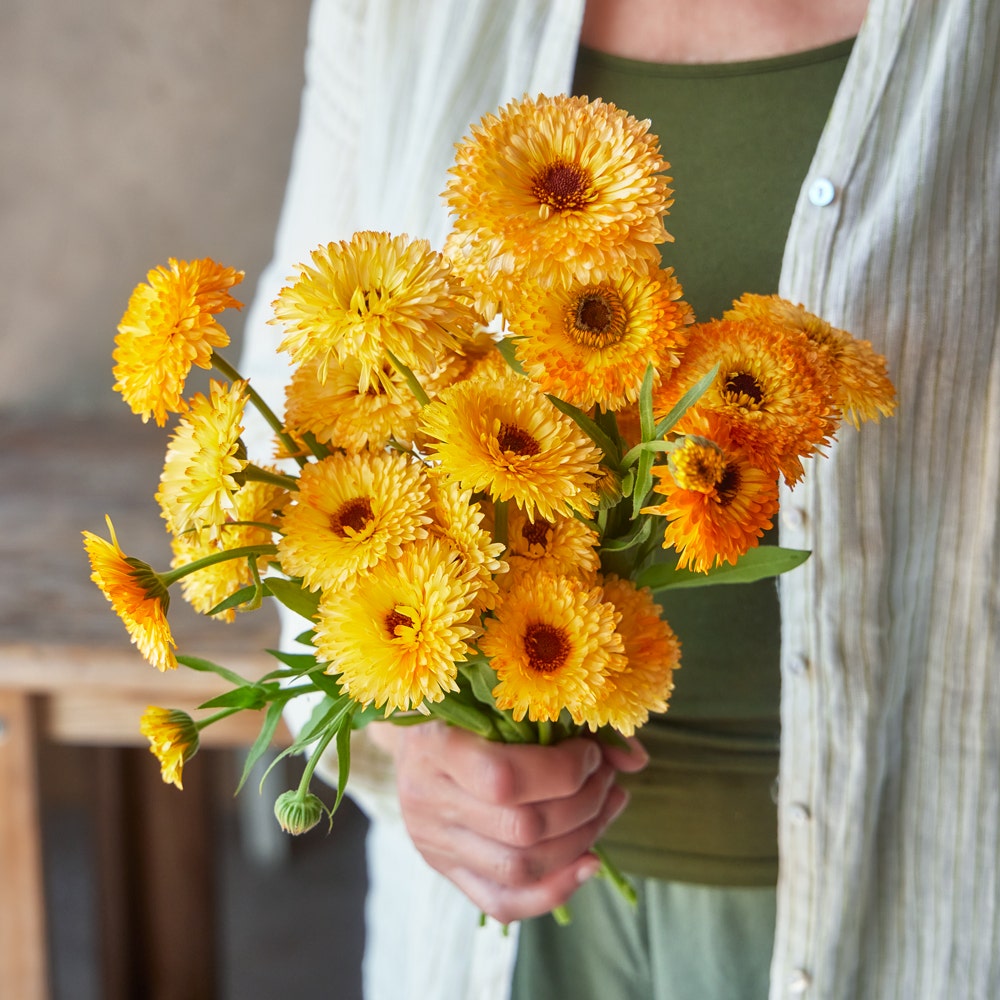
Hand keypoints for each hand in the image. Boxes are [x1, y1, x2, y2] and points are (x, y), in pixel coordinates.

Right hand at [382, 721, 647, 923]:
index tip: (589, 752)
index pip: (505, 780)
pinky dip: (556, 890)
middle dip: (584, 805)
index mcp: (434, 745)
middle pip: (521, 829)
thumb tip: (635, 759)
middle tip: (607, 779)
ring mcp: (435, 843)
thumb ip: (570, 722)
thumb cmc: (464, 703)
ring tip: (607, 806)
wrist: (415, 736)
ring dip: (581, 840)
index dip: (563, 771)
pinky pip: (503, 902)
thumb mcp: (504, 698)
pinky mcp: (447, 870)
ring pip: (520, 868)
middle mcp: (428, 800)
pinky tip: (590, 860)